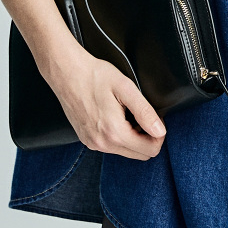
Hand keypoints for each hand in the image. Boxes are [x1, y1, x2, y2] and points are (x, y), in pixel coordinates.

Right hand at [48, 51, 166, 160]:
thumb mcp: (126, 89)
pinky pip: (111, 147)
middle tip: (143, 115)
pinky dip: (119, 136)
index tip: (156, 118)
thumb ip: (145, 112)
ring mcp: (93, 144)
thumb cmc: (95, 76)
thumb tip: (160, 131)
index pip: (150, 150)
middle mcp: (102, 144)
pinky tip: (115, 117)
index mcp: (114, 133)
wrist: (67, 72)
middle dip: (148, 138)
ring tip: (128, 114)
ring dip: (133, 137)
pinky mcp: (87, 140)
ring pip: (126, 151)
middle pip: (139, 155)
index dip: (159, 135)